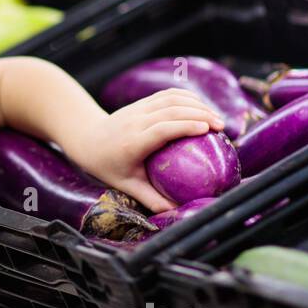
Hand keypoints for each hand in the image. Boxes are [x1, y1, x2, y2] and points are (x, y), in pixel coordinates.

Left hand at [77, 89, 224, 213]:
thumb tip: (176, 212)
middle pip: (170, 110)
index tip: (207, 129)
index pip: (161, 129)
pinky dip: (187, 98)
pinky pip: (166, 95)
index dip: (184, 126)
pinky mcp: (141, 102)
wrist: (87, 139)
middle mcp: (135, 121)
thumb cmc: (108, 166)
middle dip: (199, 113)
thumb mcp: (127, 185)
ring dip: (196, 104)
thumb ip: (151, 199)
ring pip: (170, 98)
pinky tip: (201, 107)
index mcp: (132, 142)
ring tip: (216, 117)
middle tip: (221, 126)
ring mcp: (138, 109)